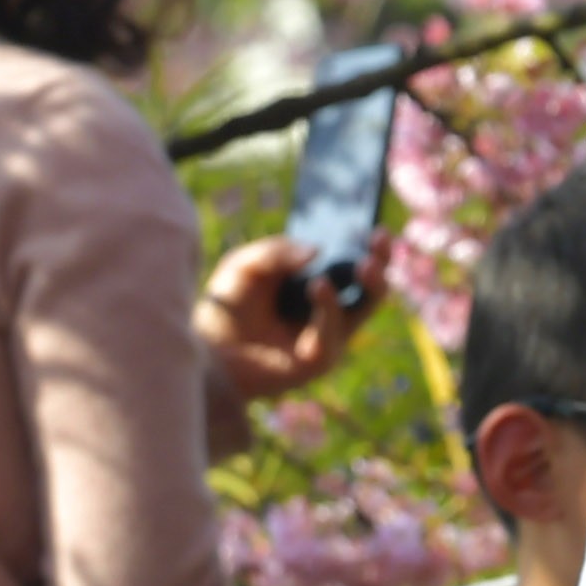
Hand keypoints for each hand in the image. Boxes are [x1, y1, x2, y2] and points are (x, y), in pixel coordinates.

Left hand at [196, 233, 361, 454]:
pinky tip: (319, 285)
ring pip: (365, 308)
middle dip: (381, 260)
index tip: (375, 225)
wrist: (205, 350)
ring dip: (371, 283)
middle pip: (370, 285)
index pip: (352, 262)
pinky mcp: (318, 360)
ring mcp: (327, 335)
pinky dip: (330, 307)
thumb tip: (318, 251)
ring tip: (363, 264)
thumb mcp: (246, 264)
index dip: (367, 244)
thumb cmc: (226, 306)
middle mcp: (328, 309)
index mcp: (314, 282)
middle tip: (380, 237)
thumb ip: (278, 250)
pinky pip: (332, 332)